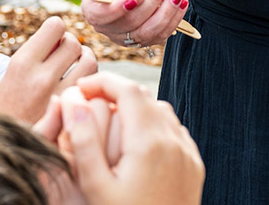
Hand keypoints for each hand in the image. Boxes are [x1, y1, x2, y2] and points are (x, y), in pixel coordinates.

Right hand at [0, 17, 96, 122]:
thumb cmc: (8, 107)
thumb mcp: (12, 74)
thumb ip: (38, 55)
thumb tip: (67, 36)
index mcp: (21, 63)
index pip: (56, 25)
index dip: (58, 33)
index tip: (52, 45)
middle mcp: (40, 78)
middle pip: (74, 42)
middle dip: (71, 47)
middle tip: (64, 60)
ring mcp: (60, 98)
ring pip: (90, 60)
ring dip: (84, 62)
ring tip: (74, 72)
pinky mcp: (73, 115)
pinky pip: (93, 86)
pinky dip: (90, 83)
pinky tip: (79, 90)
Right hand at [64, 74, 202, 204]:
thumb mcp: (95, 187)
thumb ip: (84, 142)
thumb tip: (73, 103)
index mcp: (149, 143)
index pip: (127, 90)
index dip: (101, 81)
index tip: (80, 89)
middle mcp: (174, 143)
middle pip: (145, 97)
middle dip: (115, 92)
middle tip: (89, 103)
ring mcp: (187, 155)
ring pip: (162, 111)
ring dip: (136, 108)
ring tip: (110, 122)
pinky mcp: (195, 167)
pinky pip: (175, 131)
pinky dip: (154, 125)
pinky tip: (136, 142)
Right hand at [77, 0, 188, 47]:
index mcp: (93, 7)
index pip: (101, 15)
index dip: (117, 10)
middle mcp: (106, 27)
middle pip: (129, 24)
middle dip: (151, 4)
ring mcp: (124, 37)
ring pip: (147, 33)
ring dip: (166, 15)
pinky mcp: (142, 39)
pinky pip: (159, 35)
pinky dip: (173, 21)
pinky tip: (181, 4)